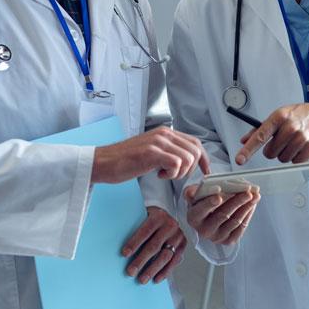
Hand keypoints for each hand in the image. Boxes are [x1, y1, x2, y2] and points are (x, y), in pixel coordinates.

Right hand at [92, 126, 209, 183]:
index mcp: (165, 133)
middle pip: (195, 150)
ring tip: (164, 174)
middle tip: (174, 175)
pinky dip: (171, 174)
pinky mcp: (152, 152)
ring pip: (188, 158)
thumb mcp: (151, 151)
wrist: (103, 162)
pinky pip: (177, 164)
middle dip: (190, 169)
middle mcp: (164, 134)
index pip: (195, 142)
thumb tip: (186, 160)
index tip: (205, 171)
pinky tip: (158, 175)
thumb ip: (168, 151)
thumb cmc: (125, 160)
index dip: (203, 158)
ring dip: (179, 172)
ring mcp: (158, 142)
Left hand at [121, 207, 186, 283]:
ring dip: (153, 269)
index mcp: (158, 216)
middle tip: (130, 272)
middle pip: (154, 246)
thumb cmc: (150, 220)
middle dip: (141, 261)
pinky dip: (165, 272)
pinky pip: (174, 261)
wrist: (167, 217)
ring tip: (142, 279)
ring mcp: (178, 236)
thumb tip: (115, 243)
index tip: (124, 254)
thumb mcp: (143, 217)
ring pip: (165, 256)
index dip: (134, 243)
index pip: (145, 231)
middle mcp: (170, 226)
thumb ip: (135, 226)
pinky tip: (156, 279)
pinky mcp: (183, 246)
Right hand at [184, 184, 259, 244]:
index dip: (210, 203)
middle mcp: (204, 230)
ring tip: (255, 196)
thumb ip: (192, 192)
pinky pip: (241, 228)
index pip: (201, 210)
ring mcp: (217, 237)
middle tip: (247, 192)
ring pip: (234, 221)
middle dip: (237, 202)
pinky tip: (252, 205)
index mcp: (193, 218)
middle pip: (222, 215)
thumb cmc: (202, 202)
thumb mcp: (195, 194)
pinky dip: (248, 215)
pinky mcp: (228, 240)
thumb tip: (189, 193)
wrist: (208, 216)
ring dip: (246, 207)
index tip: (218, 196)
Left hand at [235, 103, 308, 165]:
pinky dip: (296, 157)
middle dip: (273, 150)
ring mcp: (302, 138)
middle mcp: (290, 127)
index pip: (260, 136)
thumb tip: (245, 140)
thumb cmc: (300, 115)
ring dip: (285, 154)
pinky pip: (295, 162)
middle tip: (281, 142)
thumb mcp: (280, 115)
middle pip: (270, 153)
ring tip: (294, 142)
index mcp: (279, 117)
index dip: (248, 149)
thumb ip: (262, 128)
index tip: (240, 159)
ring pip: (282, 159)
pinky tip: (302, 146)